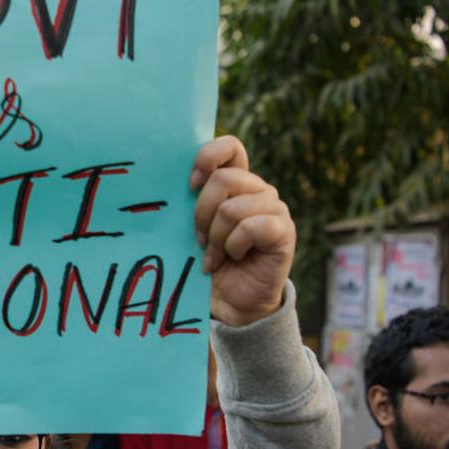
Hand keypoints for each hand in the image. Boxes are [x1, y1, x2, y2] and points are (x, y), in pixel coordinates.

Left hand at [191, 136, 294, 326]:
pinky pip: (251, 227)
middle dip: (201, 214)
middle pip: (223, 179)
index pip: (229, 147)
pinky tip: (234, 258)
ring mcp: (274, 208)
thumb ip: (190, 202)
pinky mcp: (284, 231)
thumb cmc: (209, 262)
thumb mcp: (193, 228)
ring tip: (215, 256)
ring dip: (216, 237)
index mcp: (237, 181)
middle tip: (199, 239)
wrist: (231, 302)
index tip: (189, 186)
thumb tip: (164, 181)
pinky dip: (234, 246)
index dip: (207, 158)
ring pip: (232, 208)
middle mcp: (258, 189)